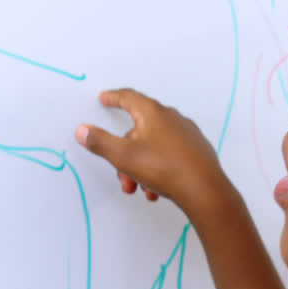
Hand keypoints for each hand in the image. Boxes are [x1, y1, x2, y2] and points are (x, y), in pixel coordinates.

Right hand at [76, 89, 231, 215]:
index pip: (128, 98)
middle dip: (125, 155)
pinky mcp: (196, 150)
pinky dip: (158, 171)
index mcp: (153, 113)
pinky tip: (156, 190)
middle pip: (139, 130)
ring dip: (141, 168)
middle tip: (122, 176)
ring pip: (153, 147)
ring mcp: (186, 134)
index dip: (113, 98)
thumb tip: (83, 130)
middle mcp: (172, 118)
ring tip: (141, 188)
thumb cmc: (165, 169)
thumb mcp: (123, 157)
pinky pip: (169, 157)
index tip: (105, 98)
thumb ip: (100, 142)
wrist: (203, 190)